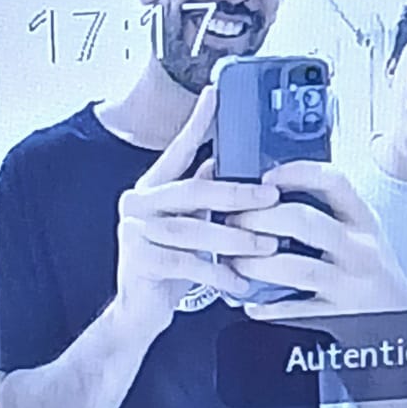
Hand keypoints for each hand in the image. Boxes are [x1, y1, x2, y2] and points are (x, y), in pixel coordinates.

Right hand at [114, 86, 280, 330]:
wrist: (139, 312)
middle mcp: (138, 204)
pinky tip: (242, 281)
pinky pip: (189, 264)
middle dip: (237, 194)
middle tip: (271, 196)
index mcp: (151, 188)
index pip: (177, 150)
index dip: (197, 123)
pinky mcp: (140, 262)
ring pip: (194, 230)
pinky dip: (220, 273)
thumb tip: (229, 163)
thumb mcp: (189, 225)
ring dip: (237, 239)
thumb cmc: (170, 266)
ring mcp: (135, 232)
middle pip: (192, 191)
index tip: (215, 96)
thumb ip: (202, 197)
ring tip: (269, 245)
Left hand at [225, 160, 406, 328]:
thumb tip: (276, 190)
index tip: (268, 178)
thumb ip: (331, 210)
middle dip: (260, 218)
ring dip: (256, 263)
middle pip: (305, 222)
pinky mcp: (338, 315)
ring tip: (236, 261)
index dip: (297, 173)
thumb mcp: (364, 232)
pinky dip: (267, 306)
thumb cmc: (373, 269)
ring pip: (296, 268)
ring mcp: (350, 283)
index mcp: (363, 221)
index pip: (334, 183)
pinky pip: (296, 310)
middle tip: (235, 220)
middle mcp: (359, 249)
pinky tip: (251, 300)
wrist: (400, 316)